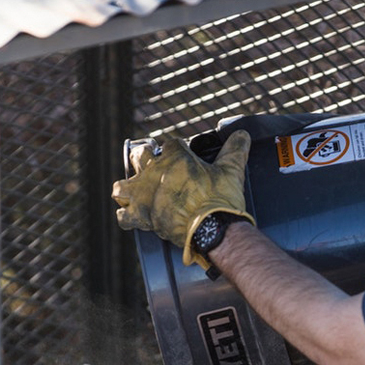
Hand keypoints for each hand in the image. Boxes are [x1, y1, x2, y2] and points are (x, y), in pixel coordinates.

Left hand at [112, 130, 254, 268]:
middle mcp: (155, 173)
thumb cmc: (220, 199)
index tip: (182, 156)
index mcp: (176, 157)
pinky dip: (127, 216)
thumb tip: (242, 135)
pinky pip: (123, 216)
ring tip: (138, 191)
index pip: (170, 143)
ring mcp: (144, 195)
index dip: (176, 149)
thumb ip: (235, 149)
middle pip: (139, 156)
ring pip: (122, 186)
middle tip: (156, 169)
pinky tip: (134, 216)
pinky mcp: (142, 217)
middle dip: (144, 159)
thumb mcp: (231, 170)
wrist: (213, 229)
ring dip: (129, 187)